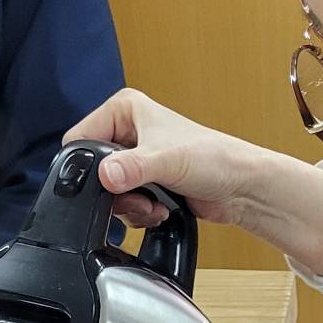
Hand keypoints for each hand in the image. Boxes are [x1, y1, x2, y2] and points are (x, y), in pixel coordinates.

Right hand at [63, 89, 322, 276]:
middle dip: (113, 192)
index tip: (106, 184)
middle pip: (93, 169)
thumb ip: (132, 168)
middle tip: (135, 199)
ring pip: (107, 191)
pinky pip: (125, 203)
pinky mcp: (146, 182)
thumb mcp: (167, 160)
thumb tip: (106, 175)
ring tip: (152, 205)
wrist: (241, 187)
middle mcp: (127, 130)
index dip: (87, 165)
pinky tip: (159, 210)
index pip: (81, 138)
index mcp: (124, 110)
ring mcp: (136, 158)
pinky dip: (138, 213)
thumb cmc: (214, 159)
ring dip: (128, 206)